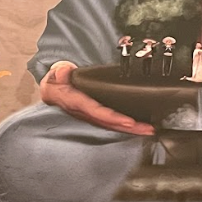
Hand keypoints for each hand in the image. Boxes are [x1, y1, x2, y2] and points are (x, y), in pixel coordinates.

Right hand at [39, 61, 153, 135]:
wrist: (52, 91)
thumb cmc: (56, 82)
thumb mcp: (55, 74)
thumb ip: (59, 72)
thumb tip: (63, 72)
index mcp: (76, 103)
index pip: (96, 111)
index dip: (112, 117)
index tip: (128, 121)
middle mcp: (86, 113)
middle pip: (110, 123)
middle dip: (130, 127)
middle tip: (148, 129)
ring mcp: (92, 116)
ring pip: (114, 125)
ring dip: (132, 129)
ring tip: (149, 130)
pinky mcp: (97, 117)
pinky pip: (113, 123)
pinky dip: (127, 127)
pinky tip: (140, 127)